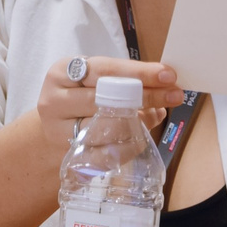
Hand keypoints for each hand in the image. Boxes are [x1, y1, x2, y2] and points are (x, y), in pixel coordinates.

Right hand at [36, 57, 181, 144]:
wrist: (51, 133)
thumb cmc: (81, 101)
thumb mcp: (96, 83)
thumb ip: (129, 83)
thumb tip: (167, 89)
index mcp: (61, 73)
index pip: (105, 70)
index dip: (138, 72)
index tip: (169, 75)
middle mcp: (55, 100)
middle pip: (107, 98)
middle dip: (146, 96)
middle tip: (175, 95)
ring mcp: (58, 131)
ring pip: (108, 127)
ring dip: (139, 122)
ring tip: (154, 116)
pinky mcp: (70, 156)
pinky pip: (108, 153)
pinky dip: (130, 145)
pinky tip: (139, 138)